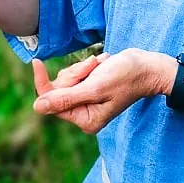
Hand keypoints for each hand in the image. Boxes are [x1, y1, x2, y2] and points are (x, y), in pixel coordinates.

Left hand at [31, 48, 167, 133]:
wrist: (146, 66)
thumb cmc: (126, 77)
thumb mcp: (95, 88)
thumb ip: (66, 98)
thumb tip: (37, 107)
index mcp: (85, 120)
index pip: (52, 102)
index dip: (42, 82)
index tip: (36, 62)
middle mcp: (84, 112)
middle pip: (59, 88)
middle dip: (75, 73)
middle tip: (92, 67)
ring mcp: (86, 99)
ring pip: (67, 78)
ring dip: (83, 67)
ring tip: (101, 65)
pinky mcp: (89, 86)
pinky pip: (76, 72)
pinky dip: (87, 65)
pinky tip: (102, 63)